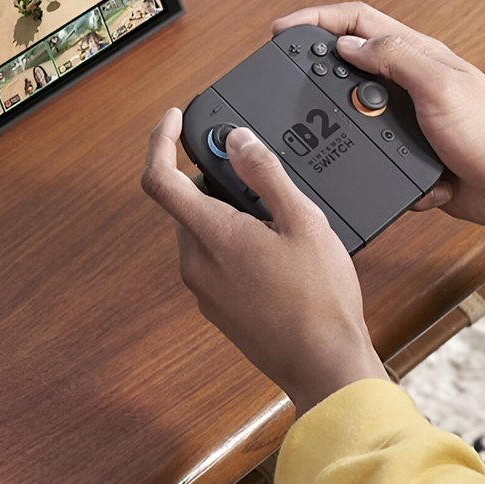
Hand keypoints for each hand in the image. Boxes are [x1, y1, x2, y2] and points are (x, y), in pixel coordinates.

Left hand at [142, 108, 388, 414]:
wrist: (324, 364)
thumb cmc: (318, 298)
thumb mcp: (302, 220)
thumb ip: (266, 174)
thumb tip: (236, 140)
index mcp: (212, 236)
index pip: (160, 179)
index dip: (161, 141)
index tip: (174, 120)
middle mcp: (197, 264)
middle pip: (187, 202)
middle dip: (215, 179)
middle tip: (258, 174)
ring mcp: (205, 289)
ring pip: (203, 231)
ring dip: (229, 211)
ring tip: (279, 219)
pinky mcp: (218, 307)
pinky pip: (214, 258)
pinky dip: (234, 240)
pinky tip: (278, 251)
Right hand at [273, 2, 484, 228]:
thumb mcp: (439, 86)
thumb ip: (395, 58)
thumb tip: (348, 44)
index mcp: (417, 55)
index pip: (358, 21)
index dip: (317, 20)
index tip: (283, 32)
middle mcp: (409, 82)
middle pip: (349, 61)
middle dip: (318, 69)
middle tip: (286, 79)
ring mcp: (408, 118)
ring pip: (356, 113)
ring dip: (342, 126)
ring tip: (325, 134)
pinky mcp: (409, 154)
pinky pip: (375, 154)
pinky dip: (371, 163)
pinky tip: (375, 172)